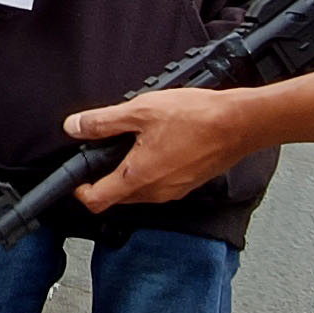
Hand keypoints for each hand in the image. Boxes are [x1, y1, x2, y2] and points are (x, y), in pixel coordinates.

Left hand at [61, 88, 251, 215]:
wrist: (239, 123)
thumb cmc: (196, 117)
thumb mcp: (140, 111)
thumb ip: (102, 122)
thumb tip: (74, 127)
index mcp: (137, 178)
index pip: (96, 202)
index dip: (79, 190)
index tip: (77, 177)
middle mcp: (155, 192)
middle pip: (116, 198)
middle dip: (104, 179)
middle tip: (102, 151)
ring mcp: (173, 191)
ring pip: (138, 192)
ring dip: (128, 173)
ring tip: (132, 143)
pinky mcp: (188, 185)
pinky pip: (159, 185)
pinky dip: (150, 171)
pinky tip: (157, 145)